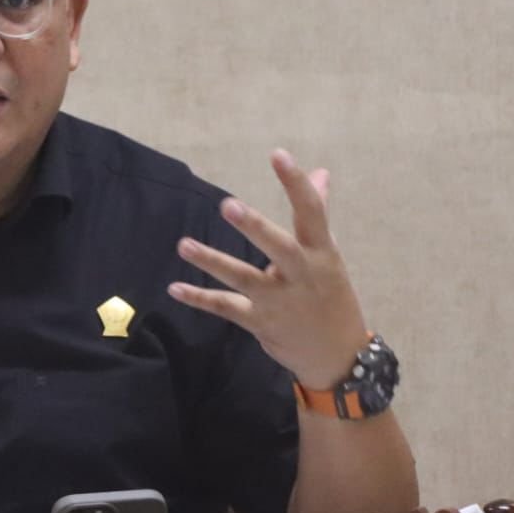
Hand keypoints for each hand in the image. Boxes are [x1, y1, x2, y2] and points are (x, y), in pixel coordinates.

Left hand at [166, 150, 368, 388]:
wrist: (338, 357)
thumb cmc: (331, 296)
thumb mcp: (329, 256)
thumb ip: (317, 214)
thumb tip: (320, 172)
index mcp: (321, 253)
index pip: (312, 212)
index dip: (296, 183)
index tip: (278, 155)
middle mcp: (301, 275)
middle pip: (278, 247)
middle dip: (254, 227)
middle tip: (228, 204)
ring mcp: (279, 301)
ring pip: (243, 278)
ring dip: (212, 261)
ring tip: (183, 245)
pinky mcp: (260, 322)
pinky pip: (226, 307)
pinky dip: (200, 298)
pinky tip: (175, 287)